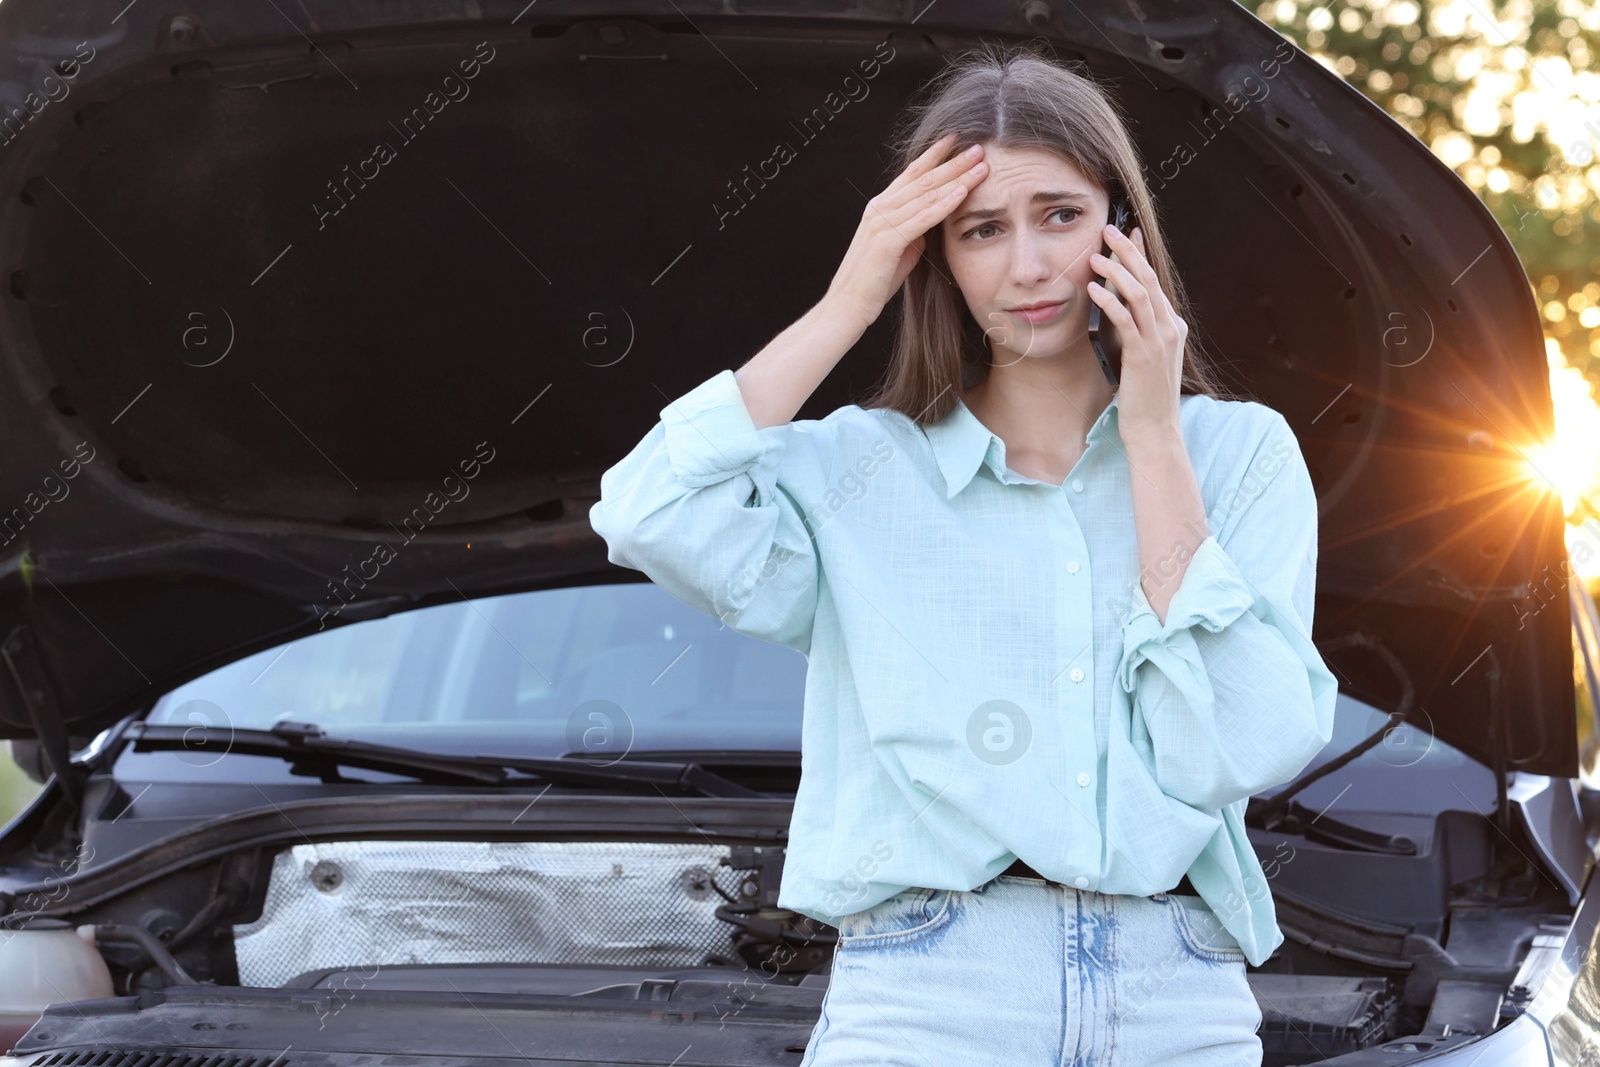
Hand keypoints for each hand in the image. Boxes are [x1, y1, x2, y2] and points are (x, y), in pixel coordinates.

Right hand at [824, 132, 987, 327]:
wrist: (847, 305)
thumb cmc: (874, 281)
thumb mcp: (898, 249)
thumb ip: (914, 230)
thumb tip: (934, 219)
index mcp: (880, 207)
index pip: (911, 174)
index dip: (934, 155)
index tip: (956, 140)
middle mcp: (879, 208)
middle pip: (923, 178)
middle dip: (953, 161)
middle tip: (979, 146)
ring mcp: (882, 222)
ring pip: (926, 194)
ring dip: (957, 177)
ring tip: (981, 165)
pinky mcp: (887, 240)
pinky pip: (923, 217)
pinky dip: (945, 204)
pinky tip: (963, 192)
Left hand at [1086, 224, 1187, 445]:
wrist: (1155, 429)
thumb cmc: (1143, 397)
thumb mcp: (1142, 357)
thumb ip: (1134, 332)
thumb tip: (1113, 309)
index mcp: (1172, 326)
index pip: (1156, 281)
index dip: (1141, 255)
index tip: (1127, 233)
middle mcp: (1170, 328)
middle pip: (1150, 279)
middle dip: (1128, 252)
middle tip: (1108, 230)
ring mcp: (1159, 340)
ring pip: (1140, 293)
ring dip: (1116, 271)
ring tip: (1095, 256)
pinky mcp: (1143, 354)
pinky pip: (1126, 320)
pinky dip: (1109, 301)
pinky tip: (1093, 290)